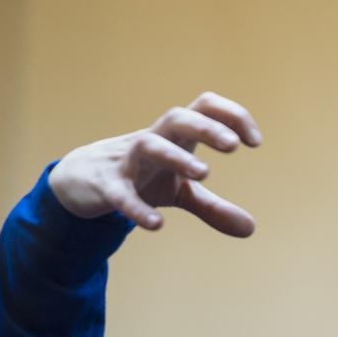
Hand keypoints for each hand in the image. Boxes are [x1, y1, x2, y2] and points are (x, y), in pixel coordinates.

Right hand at [48, 91, 261, 235]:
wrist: (83, 180)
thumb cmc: (142, 176)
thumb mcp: (180, 191)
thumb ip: (214, 207)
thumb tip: (251, 229)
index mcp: (174, 135)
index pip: (204, 107)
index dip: (232, 117)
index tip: (255, 142)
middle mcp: (153, 140)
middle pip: (178, 117)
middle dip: (207, 127)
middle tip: (233, 146)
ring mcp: (127, 160)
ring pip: (149, 144)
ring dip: (177, 156)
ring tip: (205, 173)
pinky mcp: (106, 185)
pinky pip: (120, 193)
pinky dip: (137, 208)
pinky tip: (156, 225)